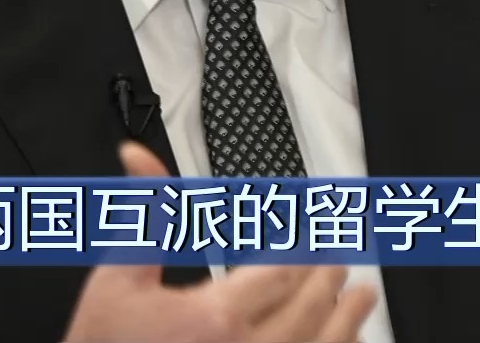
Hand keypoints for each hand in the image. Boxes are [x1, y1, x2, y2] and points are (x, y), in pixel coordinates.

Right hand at [64, 142, 378, 341]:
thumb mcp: (117, 279)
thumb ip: (145, 214)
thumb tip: (140, 158)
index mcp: (216, 316)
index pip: (283, 268)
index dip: (304, 245)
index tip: (318, 230)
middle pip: (309, 306)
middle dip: (328, 277)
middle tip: (341, 258)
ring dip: (347, 320)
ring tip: (362, 297)